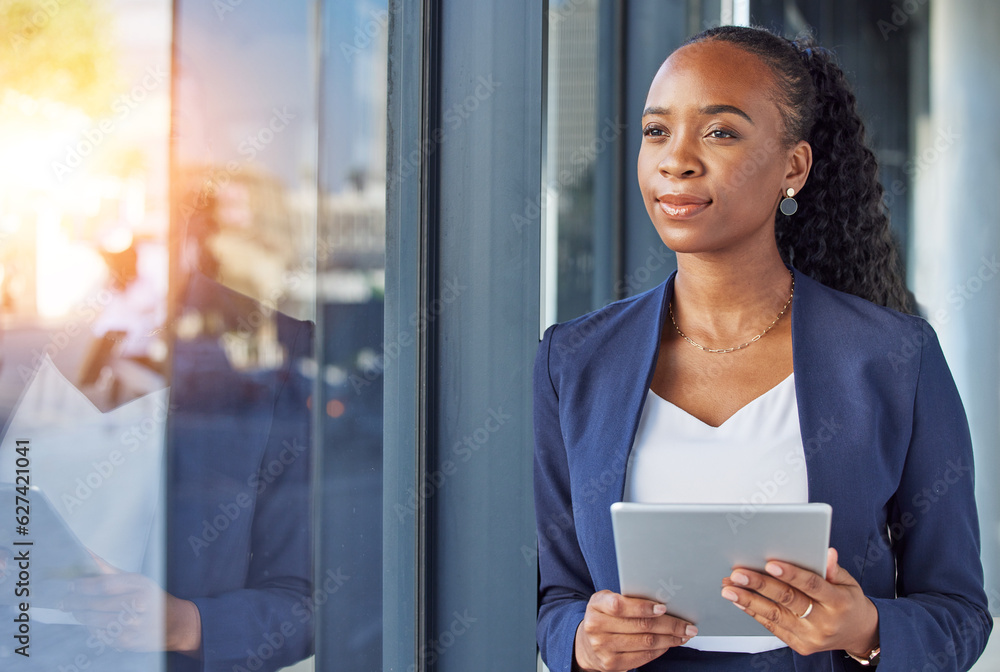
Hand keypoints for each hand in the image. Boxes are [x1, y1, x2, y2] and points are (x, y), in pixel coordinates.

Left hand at [61, 554, 201, 654]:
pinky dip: (92, 629)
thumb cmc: (151, 599)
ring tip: (76, 611)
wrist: (174, 623)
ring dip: (81, 616)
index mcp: (140, 586)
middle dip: (76, 603)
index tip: (71, 585)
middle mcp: (138, 605)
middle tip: (64, 601)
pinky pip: (101, 636)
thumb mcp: (136, 580)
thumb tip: (86, 554)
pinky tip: (91, 623)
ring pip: (95, 622)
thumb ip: (107, 570)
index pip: (104, 585)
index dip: (84, 586)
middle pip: (96, 604)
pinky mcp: (128, 642)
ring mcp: (133, 626)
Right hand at [574, 590, 697, 671]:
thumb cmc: (605, 617)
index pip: (620, 605)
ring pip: (645, 642)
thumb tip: (663, 602)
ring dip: (670, 639)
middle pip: (640, 625)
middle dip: (669, 625)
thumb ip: (628, 599)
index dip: (643, 607)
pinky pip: (643, 656)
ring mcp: (603, 647)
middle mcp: (596, 626)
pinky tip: (669, 644)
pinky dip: (660, 650)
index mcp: (596, 605)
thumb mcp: (608, 601)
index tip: (664, 608)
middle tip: (687, 625)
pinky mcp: (611, 663)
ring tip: (683, 634)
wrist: (586, 644)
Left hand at [720, 547, 878, 657]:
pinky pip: (773, 627)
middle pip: (788, 600)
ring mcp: (811, 636)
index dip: (791, 573)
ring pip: (775, 615)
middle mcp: (824, 622)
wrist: (858, 634)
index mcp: (839, 602)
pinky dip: (754, 612)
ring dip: (748, 600)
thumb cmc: (849, 602)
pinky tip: (740, 600)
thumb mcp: (849, 582)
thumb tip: (826, 552)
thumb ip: (833, 569)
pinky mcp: (800, 646)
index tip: (769, 562)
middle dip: (760, 585)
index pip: (812, 585)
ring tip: (729, 587)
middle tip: (738, 573)